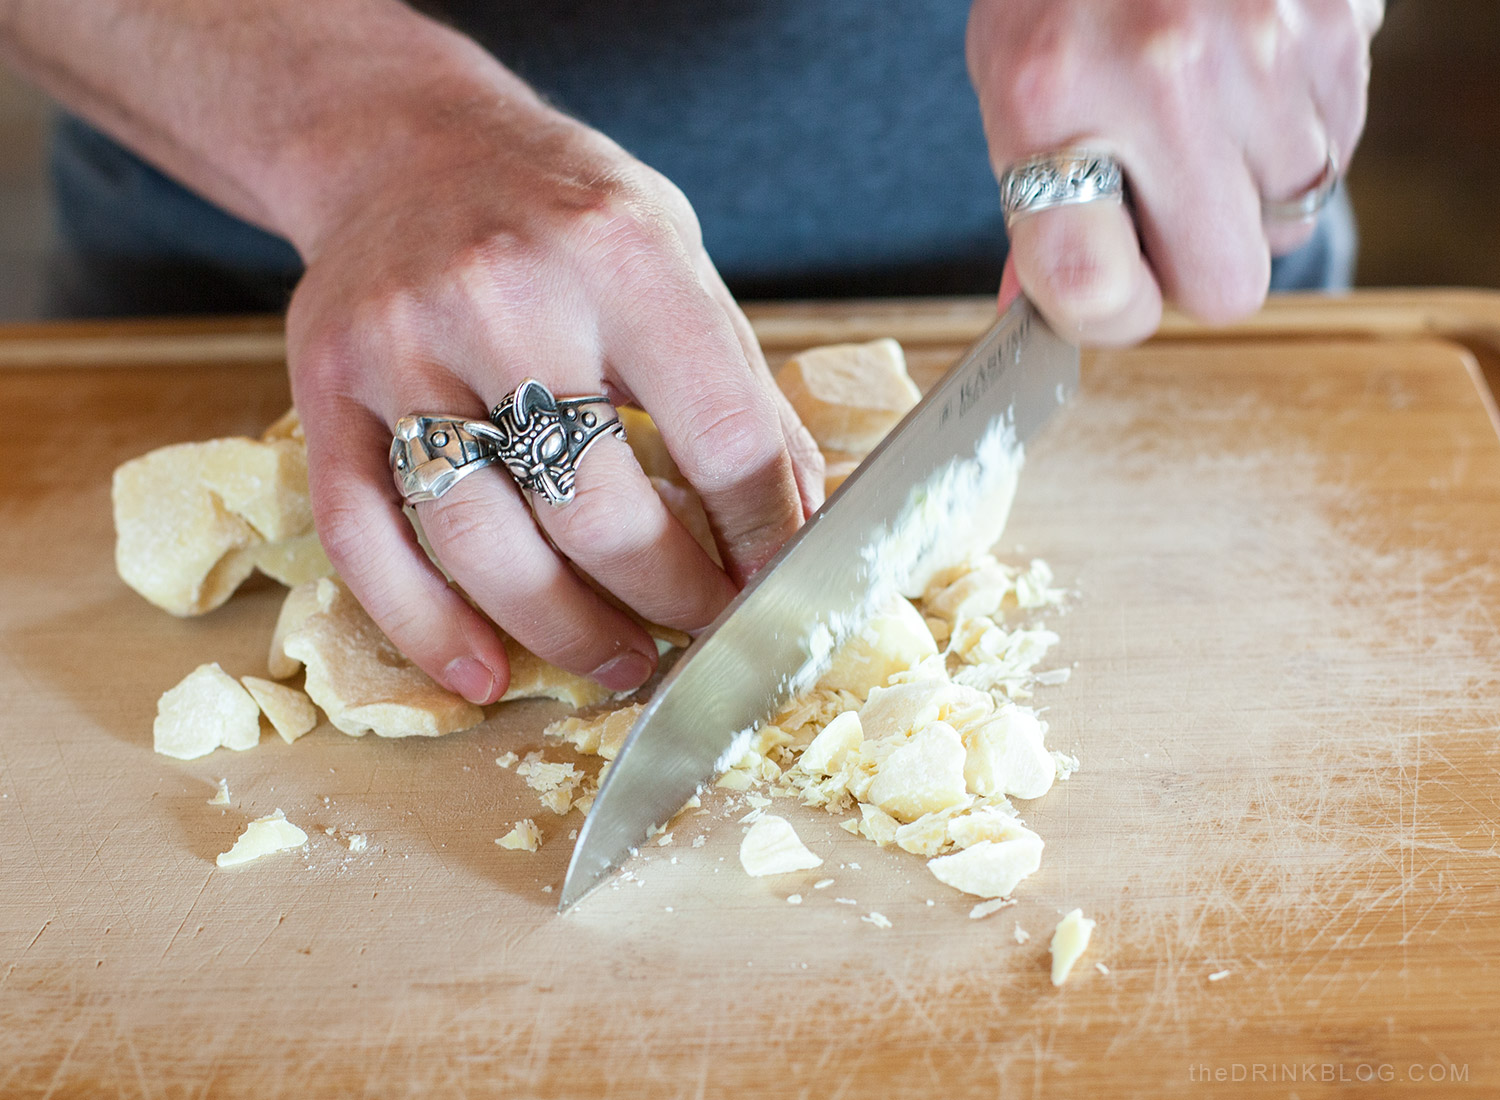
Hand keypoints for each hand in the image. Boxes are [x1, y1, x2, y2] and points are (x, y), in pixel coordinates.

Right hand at [286, 87, 822, 702]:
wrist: (405, 144)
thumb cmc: (563, 212)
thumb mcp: (678, 260)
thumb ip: (738, 387)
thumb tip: (796, 518)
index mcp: (621, 256)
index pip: (722, 437)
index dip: (764, 535)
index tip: (779, 586)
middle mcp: (503, 296)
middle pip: (595, 510)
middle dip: (671, 599)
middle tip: (702, 632)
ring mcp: (398, 344)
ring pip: (477, 541)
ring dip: (562, 631)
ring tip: (618, 665)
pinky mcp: (323, 387)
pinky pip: (363, 538)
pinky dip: (423, 626)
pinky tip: (479, 676)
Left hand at [969, 0, 1382, 343]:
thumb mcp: (1009, 95)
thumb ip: (1032, 215)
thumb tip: (1032, 320)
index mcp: (1052, 105)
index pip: (1098, 293)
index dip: (1109, 316)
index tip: (1108, 291)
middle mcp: (1162, 80)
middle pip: (1226, 285)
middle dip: (1195, 268)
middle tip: (1163, 213)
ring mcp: (1260, 48)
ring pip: (1292, 218)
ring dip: (1249, 199)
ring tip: (1202, 129)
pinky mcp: (1333, 22)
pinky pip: (1336, 147)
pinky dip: (1292, 141)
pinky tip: (1245, 91)